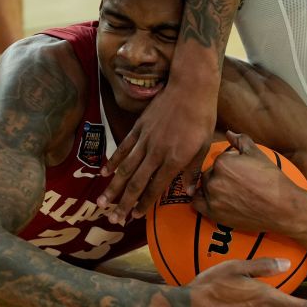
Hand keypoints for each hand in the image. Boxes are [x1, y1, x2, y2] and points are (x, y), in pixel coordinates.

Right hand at [98, 77, 214, 223]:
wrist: (189, 87)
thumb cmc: (201, 117)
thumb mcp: (204, 146)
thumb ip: (193, 171)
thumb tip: (189, 193)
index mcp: (173, 160)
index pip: (155, 188)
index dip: (144, 204)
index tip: (135, 216)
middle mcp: (155, 153)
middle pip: (135, 183)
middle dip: (124, 203)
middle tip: (113, 218)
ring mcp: (144, 140)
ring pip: (125, 169)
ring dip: (113, 188)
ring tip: (102, 202)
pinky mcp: (138, 128)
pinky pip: (123, 148)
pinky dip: (113, 162)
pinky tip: (105, 173)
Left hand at [191, 131, 304, 232]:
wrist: (282, 207)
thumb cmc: (271, 180)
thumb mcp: (257, 154)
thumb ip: (241, 141)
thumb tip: (229, 133)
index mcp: (222, 162)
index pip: (219, 160)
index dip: (230, 165)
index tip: (240, 172)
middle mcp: (213, 180)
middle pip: (209, 174)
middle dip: (219, 177)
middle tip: (236, 184)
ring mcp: (212, 198)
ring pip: (203, 187)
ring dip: (212, 188)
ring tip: (230, 193)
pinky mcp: (213, 213)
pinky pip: (196, 203)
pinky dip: (202, 200)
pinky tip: (213, 200)